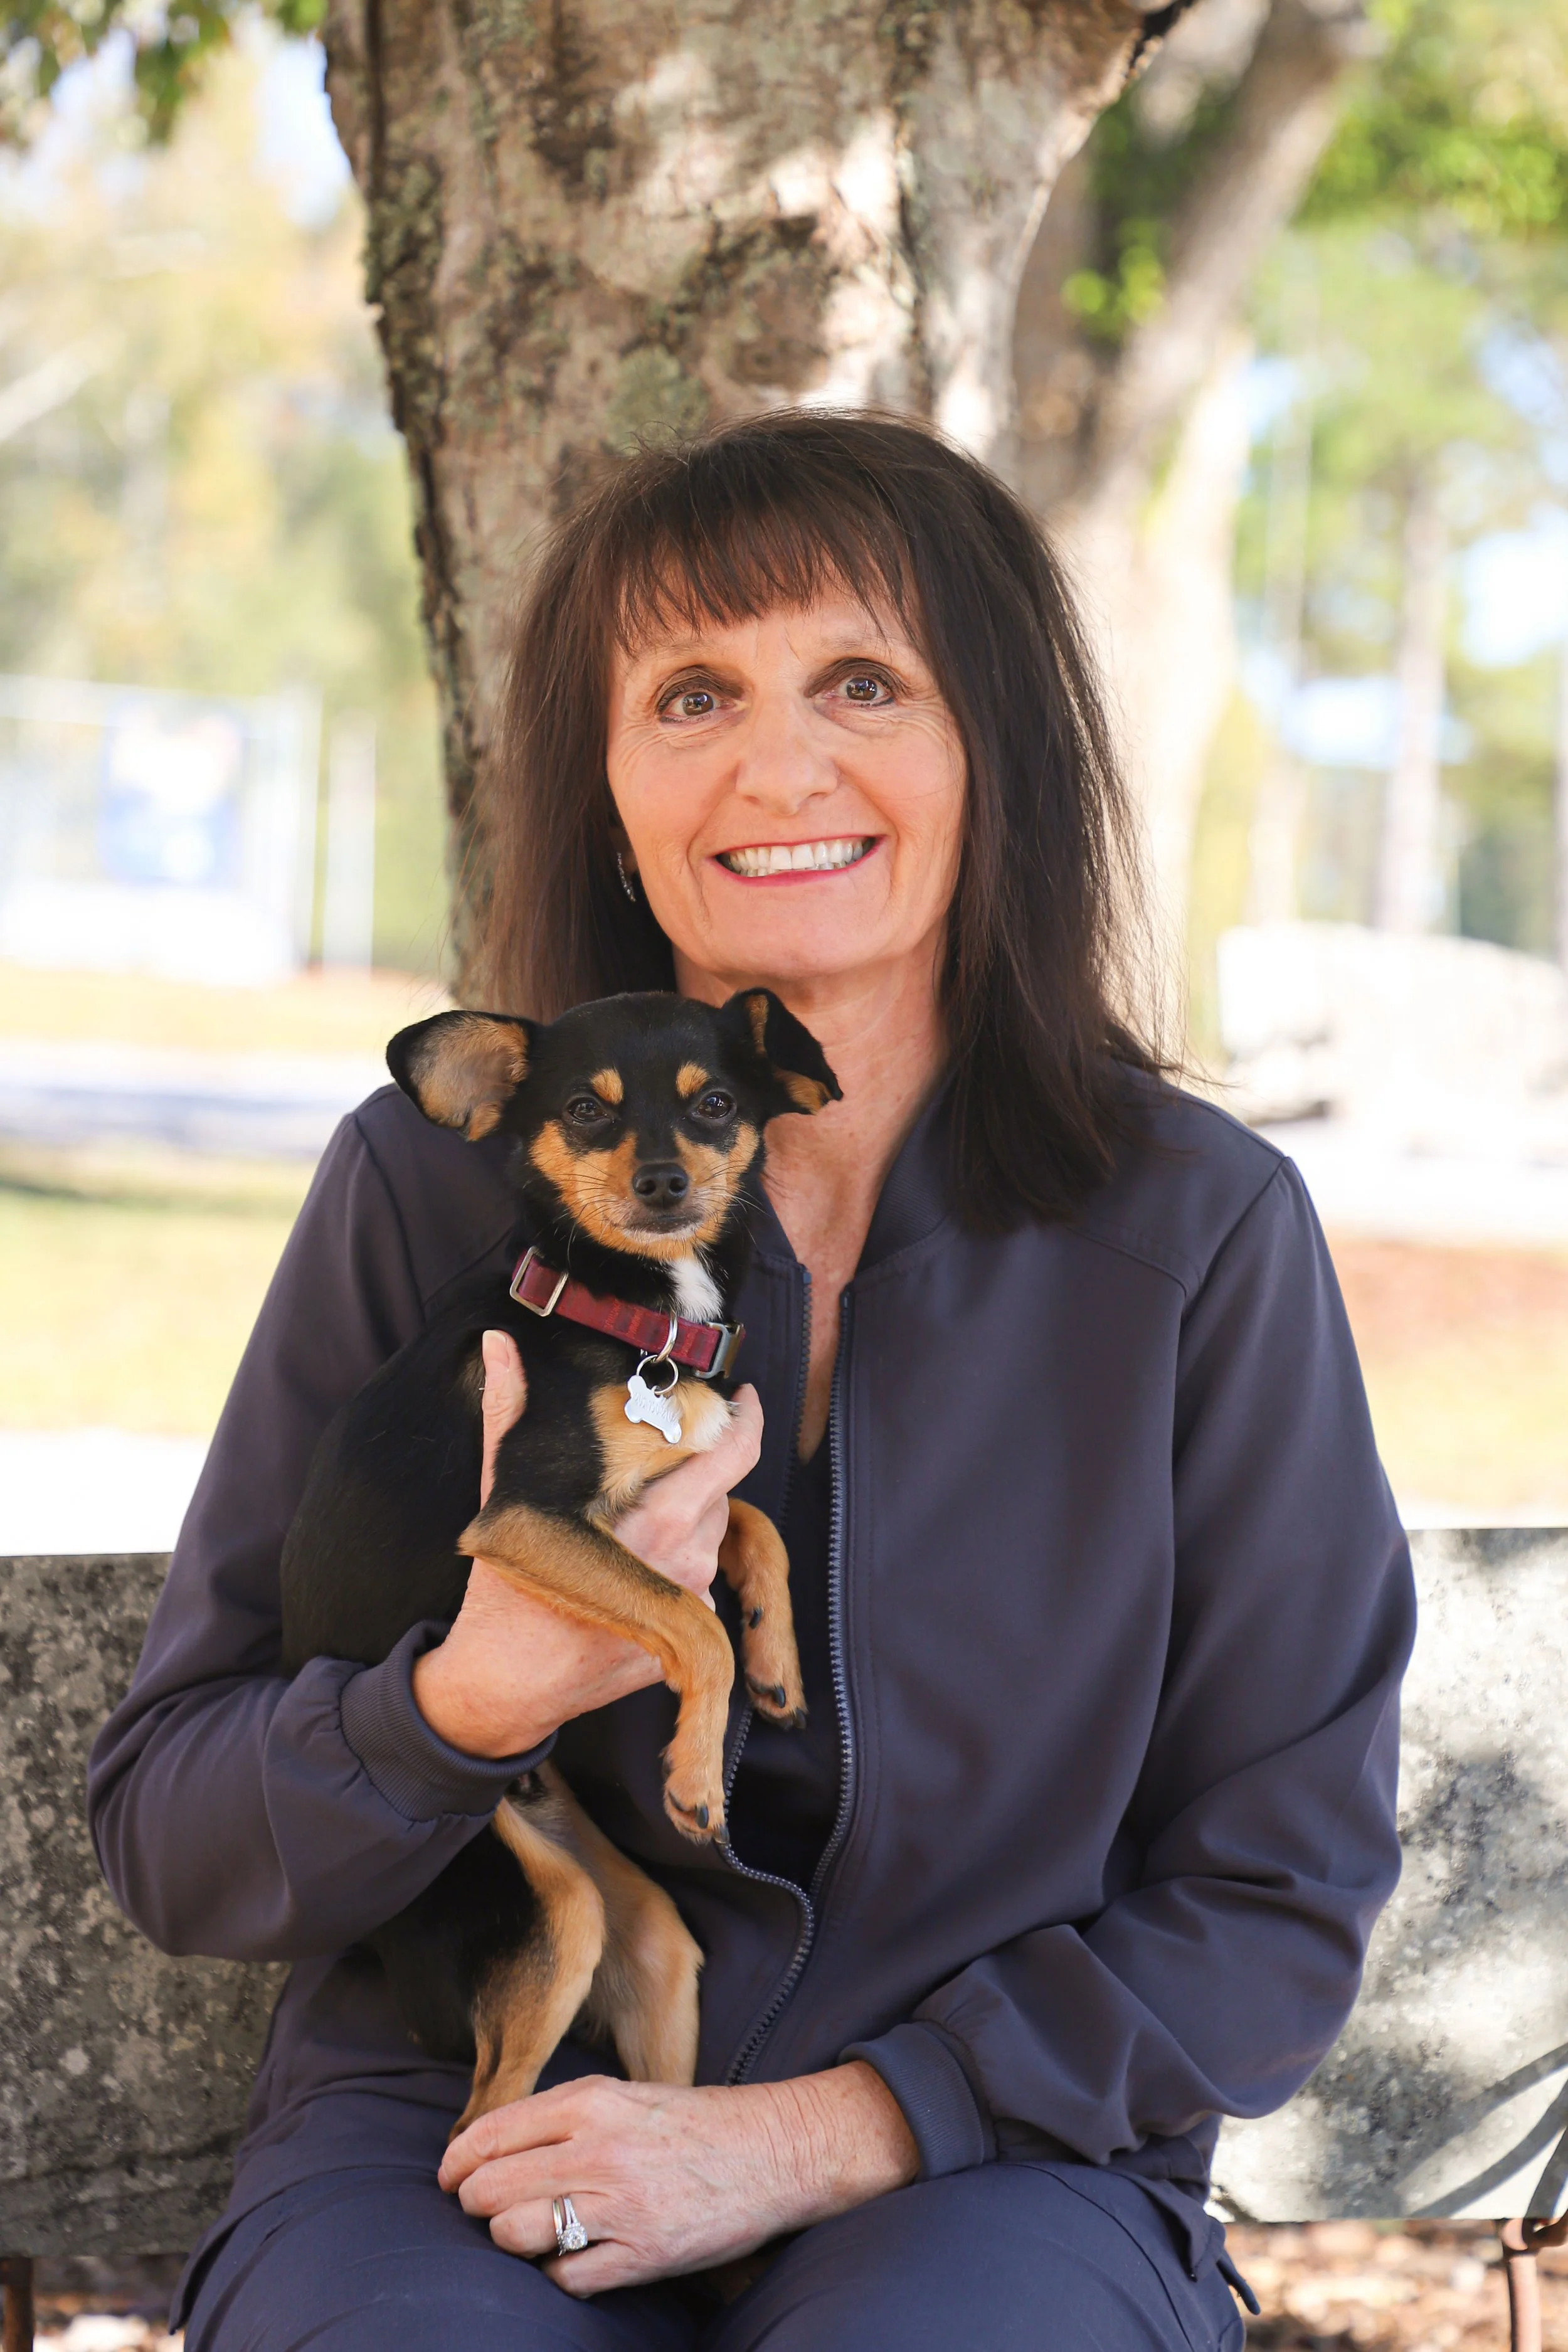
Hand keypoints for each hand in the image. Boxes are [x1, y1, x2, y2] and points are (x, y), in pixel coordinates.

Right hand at [412, 1331, 763, 1758]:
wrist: (507, 1685)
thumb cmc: (507, 1594)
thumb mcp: (509, 1496)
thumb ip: (510, 1414)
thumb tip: (497, 1346)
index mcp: (660, 1518)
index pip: (734, 1455)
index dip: (747, 1419)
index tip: (747, 1396)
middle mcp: (689, 1559)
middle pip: (717, 1493)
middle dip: (691, 1475)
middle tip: (649, 1469)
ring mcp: (693, 1601)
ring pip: (707, 1537)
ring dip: (680, 1523)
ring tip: (624, 1529)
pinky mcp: (688, 1636)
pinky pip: (696, 1585)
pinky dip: (671, 1571)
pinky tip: (625, 1574)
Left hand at [438, 2063, 918, 2292]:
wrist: (772, 2151)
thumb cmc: (691, 2122)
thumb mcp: (624, 2095)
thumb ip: (561, 2115)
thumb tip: (490, 2147)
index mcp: (590, 2101)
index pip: (491, 2135)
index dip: (457, 2163)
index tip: (450, 2178)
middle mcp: (597, 2150)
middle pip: (491, 2188)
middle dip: (475, 2204)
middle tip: (483, 2209)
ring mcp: (619, 2205)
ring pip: (517, 2233)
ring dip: (512, 2238)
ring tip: (529, 2231)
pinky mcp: (642, 2254)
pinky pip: (565, 2276)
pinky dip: (558, 2271)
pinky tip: (574, 2256)